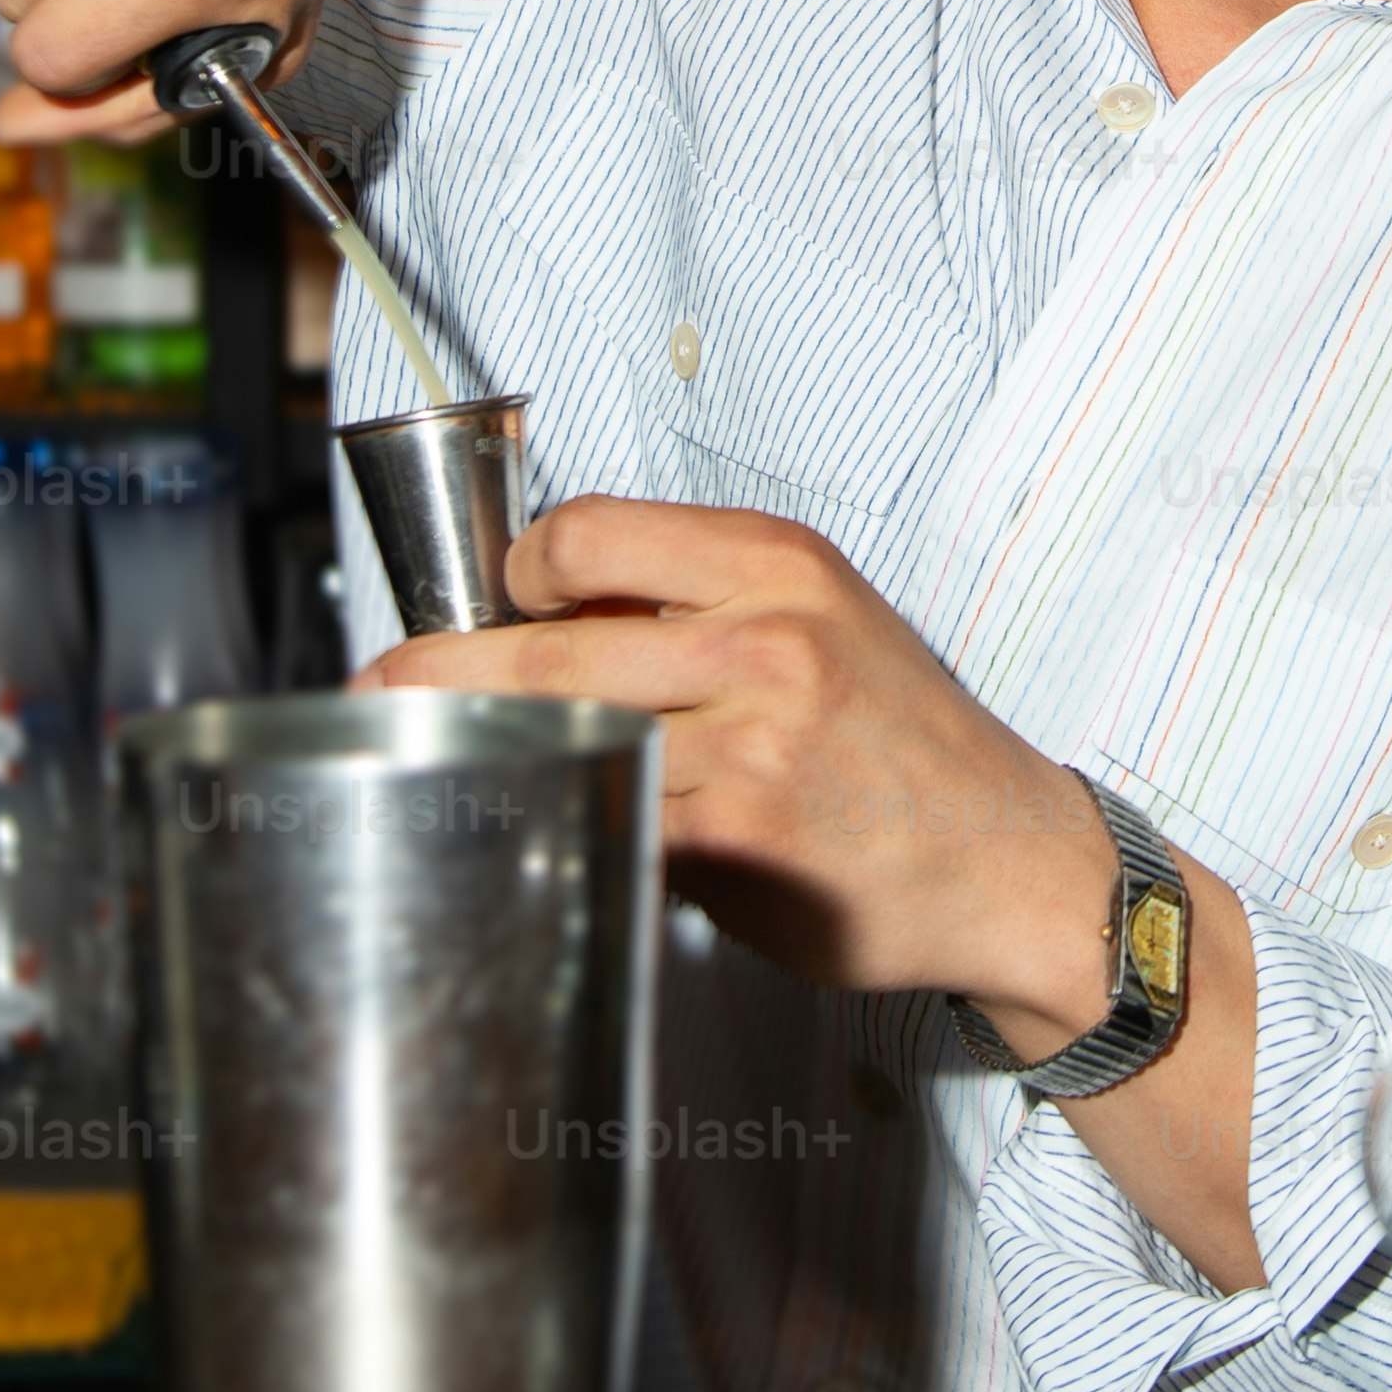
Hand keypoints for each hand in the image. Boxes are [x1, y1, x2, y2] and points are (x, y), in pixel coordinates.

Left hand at [364, 497, 1119, 1038]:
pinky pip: (616, 825)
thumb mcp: (822, 619)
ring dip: (501, 761)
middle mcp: (765, 639)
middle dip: (440, 675)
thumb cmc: (904, 739)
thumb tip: (546, 615)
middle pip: (547, 649)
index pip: (587, 534)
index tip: (492, 605)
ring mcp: (751, 743)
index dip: (518, 573)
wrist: (1010, 858)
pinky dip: (579, 829)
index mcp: (777, 562)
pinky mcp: (739, 841)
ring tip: (453, 767)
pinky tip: (564, 834)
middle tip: (381, 689)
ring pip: (568, 743)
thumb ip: (698, 607)